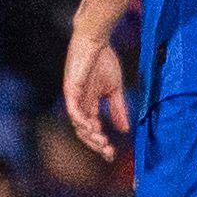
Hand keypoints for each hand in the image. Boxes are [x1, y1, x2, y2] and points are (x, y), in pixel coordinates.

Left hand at [62, 29, 129, 161]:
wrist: (96, 41)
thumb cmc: (103, 61)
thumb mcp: (114, 90)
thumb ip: (118, 109)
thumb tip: (125, 131)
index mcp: (89, 105)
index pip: (93, 129)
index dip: (101, 143)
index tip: (112, 155)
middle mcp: (79, 105)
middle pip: (84, 132)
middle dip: (96, 144)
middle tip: (108, 153)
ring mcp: (74, 98)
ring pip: (78, 124)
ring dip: (90, 136)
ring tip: (103, 143)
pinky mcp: (71, 89)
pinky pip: (73, 109)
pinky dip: (81, 120)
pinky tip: (91, 127)